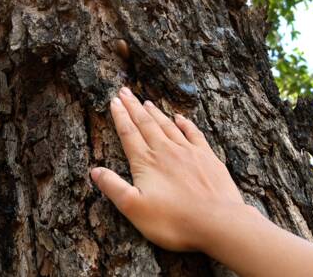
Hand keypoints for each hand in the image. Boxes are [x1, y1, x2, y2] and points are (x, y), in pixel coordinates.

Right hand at [89, 86, 251, 254]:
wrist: (218, 222)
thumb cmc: (174, 221)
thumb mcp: (134, 209)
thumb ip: (113, 188)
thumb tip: (94, 171)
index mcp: (146, 162)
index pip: (128, 133)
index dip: (120, 116)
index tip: (114, 101)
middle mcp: (165, 150)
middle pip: (145, 123)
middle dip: (133, 106)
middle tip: (125, 91)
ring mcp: (188, 151)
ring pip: (167, 125)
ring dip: (155, 112)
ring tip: (146, 100)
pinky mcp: (207, 157)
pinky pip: (193, 133)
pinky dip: (185, 123)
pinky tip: (180, 117)